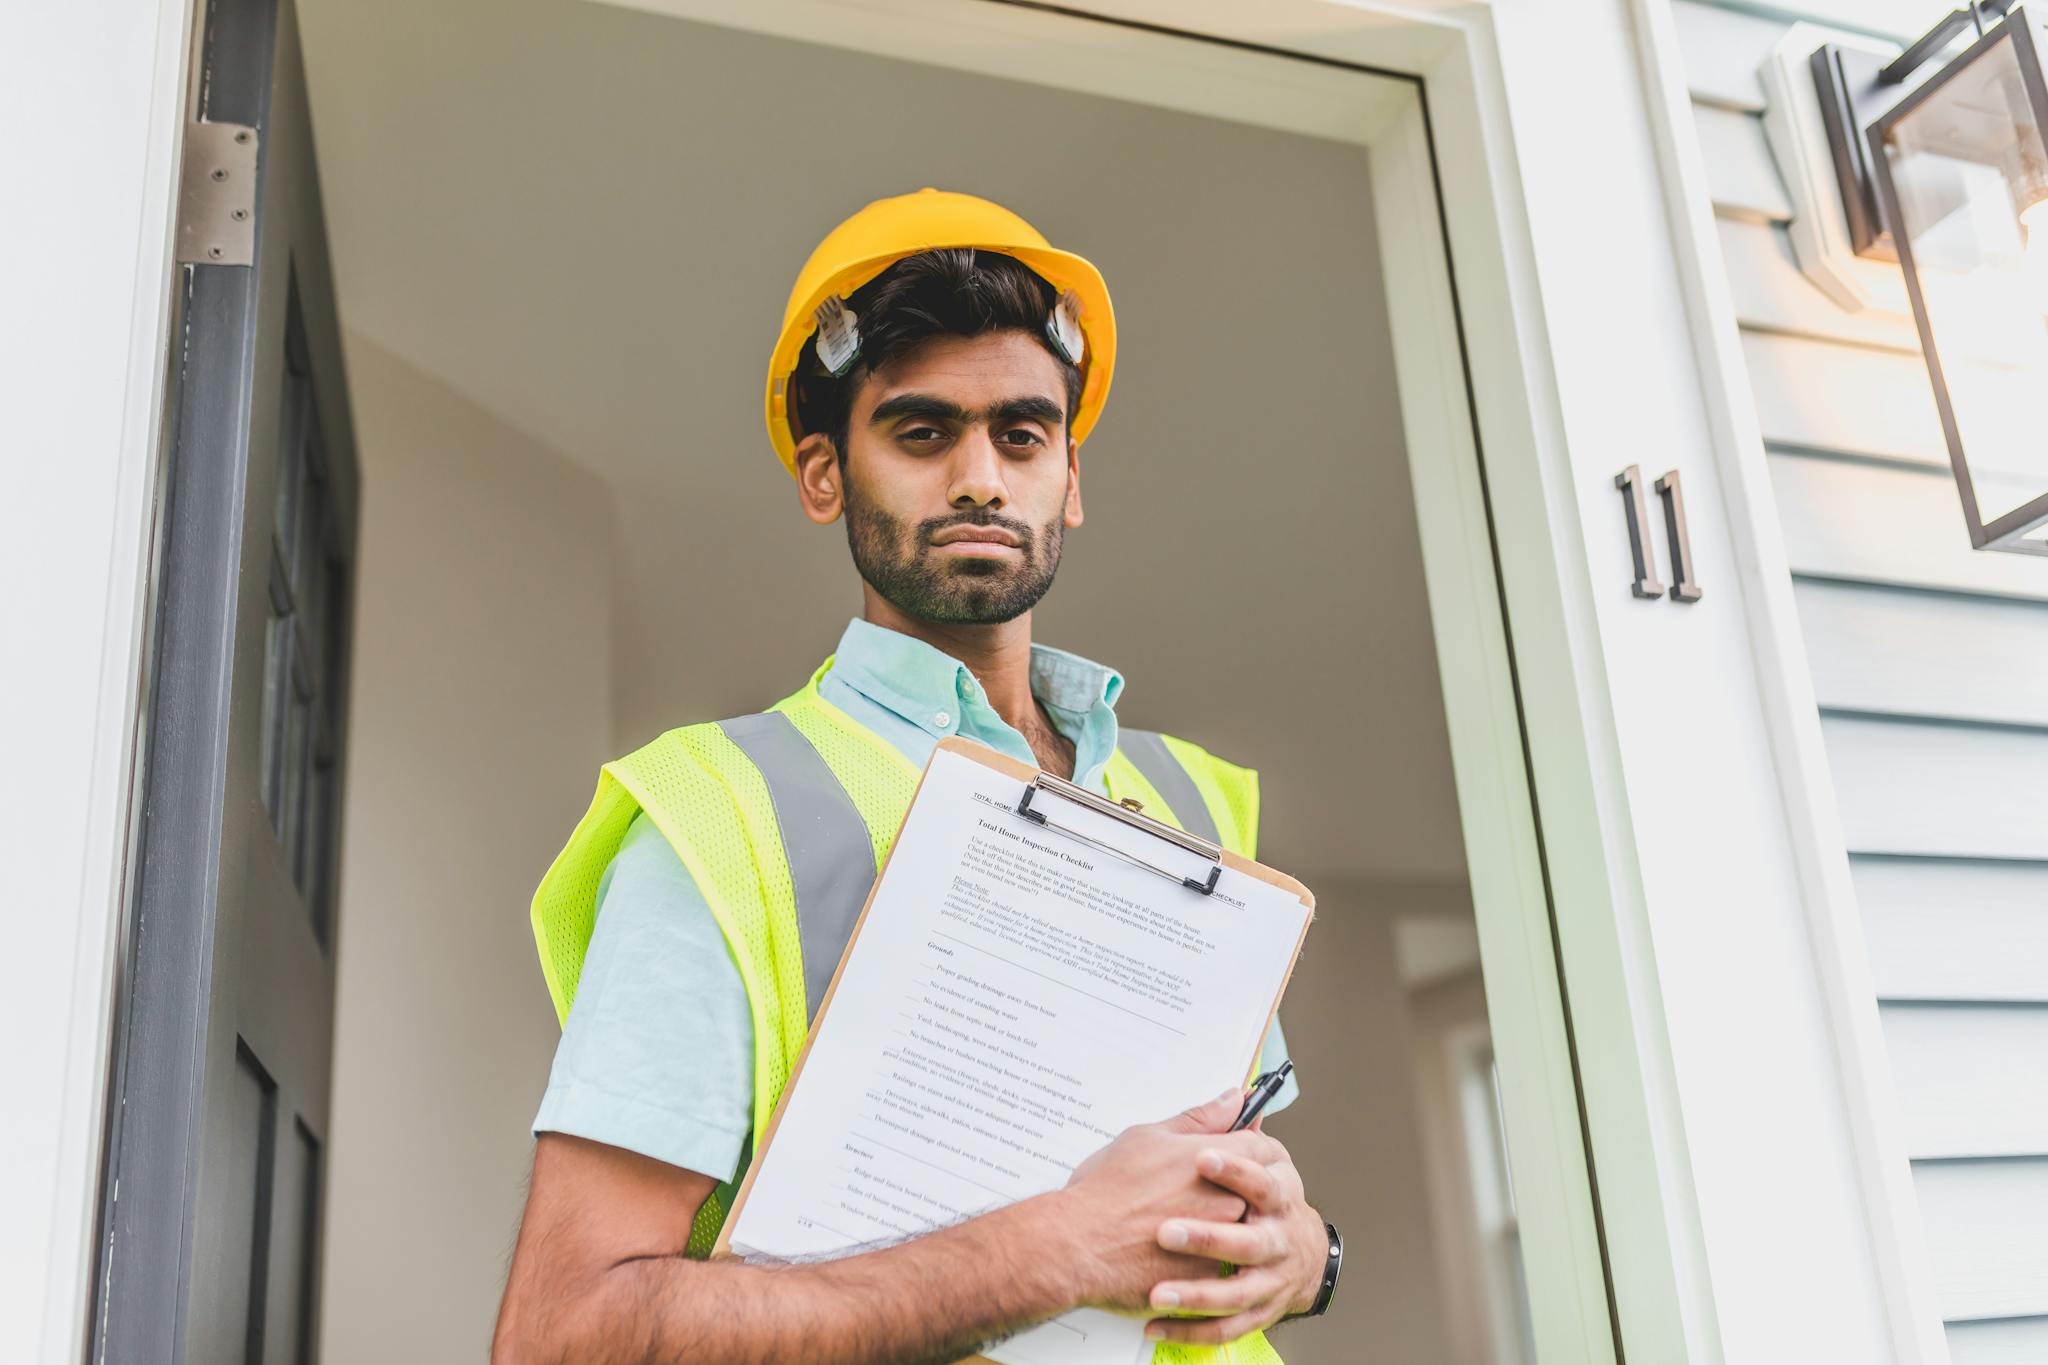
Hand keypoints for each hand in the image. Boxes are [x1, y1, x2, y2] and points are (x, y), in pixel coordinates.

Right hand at [1053, 1089, 1287, 1313]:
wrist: (1079, 1246)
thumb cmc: (1106, 1189)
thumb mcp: (1147, 1137)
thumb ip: (1199, 1119)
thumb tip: (1234, 1099)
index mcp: (1217, 1160)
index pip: (1260, 1147)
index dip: (1246, 1147)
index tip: (1233, 1151)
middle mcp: (1228, 1200)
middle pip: (1252, 1189)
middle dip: (1230, 1188)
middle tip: (1193, 1192)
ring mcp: (1222, 1242)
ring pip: (1236, 1228)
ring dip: (1217, 1224)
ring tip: (1178, 1223)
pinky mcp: (1209, 1278)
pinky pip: (1218, 1263)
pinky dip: (1202, 1257)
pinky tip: (1172, 1252)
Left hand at [1141, 1131, 1325, 1344]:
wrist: (1301, 1259)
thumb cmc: (1269, 1203)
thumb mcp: (1260, 1162)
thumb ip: (1236, 1133)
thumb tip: (1236, 1093)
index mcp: (1277, 1199)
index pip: (1262, 1182)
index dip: (1234, 1169)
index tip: (1200, 1156)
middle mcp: (1277, 1242)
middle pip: (1248, 1243)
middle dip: (1206, 1237)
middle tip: (1164, 1232)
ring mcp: (1268, 1282)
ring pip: (1233, 1294)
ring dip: (1195, 1295)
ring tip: (1158, 1293)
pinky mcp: (1254, 1313)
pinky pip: (1223, 1328)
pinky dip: (1189, 1329)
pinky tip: (1155, 1324)